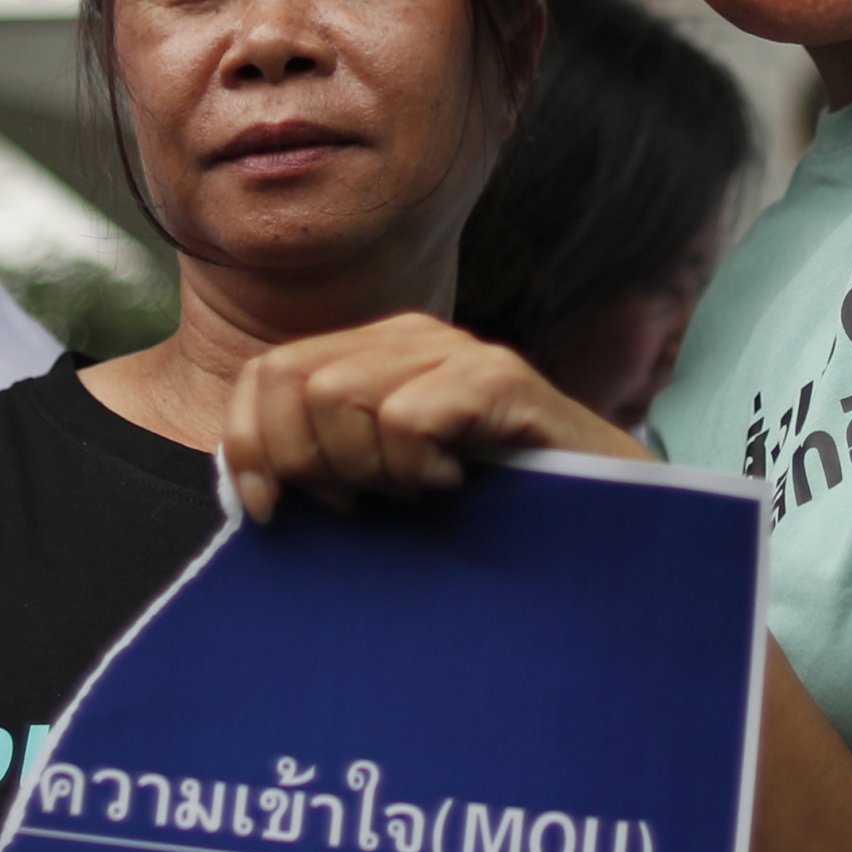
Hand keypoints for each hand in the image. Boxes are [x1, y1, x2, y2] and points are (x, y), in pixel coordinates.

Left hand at [217, 314, 646, 519]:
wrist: (605, 515)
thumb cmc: (491, 505)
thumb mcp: (389, 482)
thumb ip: (327, 463)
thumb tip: (247, 482)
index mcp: (375, 352)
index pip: (265, 371)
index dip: (246, 443)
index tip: (269, 511)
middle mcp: (411, 336)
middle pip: (290, 379)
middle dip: (307, 461)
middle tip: (364, 503)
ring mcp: (457, 351)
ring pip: (337, 395)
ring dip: (366, 468)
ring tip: (416, 490)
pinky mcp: (500, 380)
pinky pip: (406, 418)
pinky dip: (415, 469)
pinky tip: (454, 484)